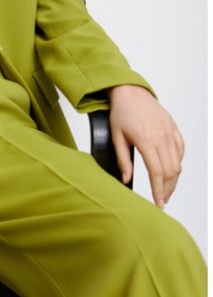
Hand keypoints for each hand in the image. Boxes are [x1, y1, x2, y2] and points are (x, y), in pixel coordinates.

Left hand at [108, 85, 183, 208]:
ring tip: (165, 190)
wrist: (131, 92)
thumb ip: (123, 160)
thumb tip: (126, 180)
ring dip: (173, 180)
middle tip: (161, 201)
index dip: (158, 190)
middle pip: (170, 171)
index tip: (158, 203)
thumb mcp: (116, 137)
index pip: (156, 172)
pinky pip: (180, 150)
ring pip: (178, 163)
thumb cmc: (121, 113)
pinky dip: (177, 163)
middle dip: (167, 189)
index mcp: (146, 140)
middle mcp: (161, 137)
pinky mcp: (174, 129)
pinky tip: (170, 171)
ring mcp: (170, 132)